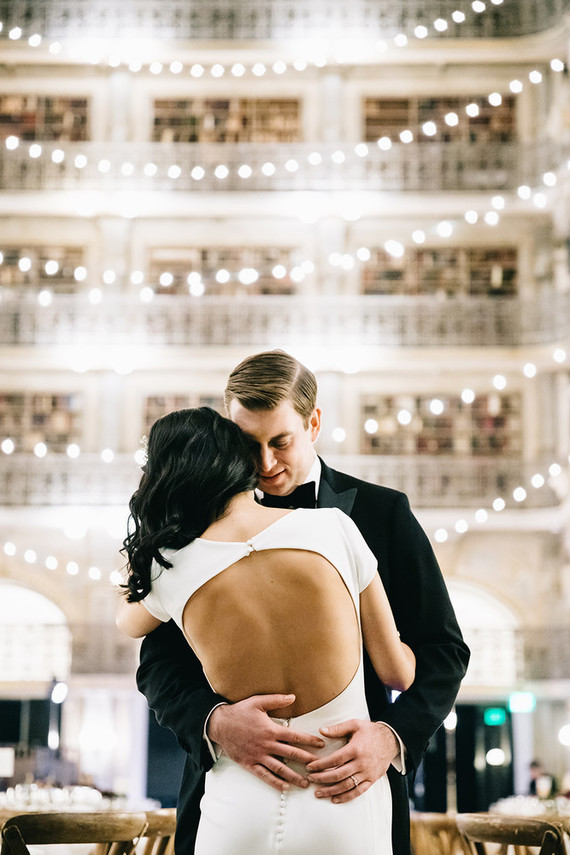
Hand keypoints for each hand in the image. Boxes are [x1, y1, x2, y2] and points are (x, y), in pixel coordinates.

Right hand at [207, 694, 324, 790]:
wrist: (219, 724)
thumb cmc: (240, 711)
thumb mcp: (258, 701)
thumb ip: (276, 700)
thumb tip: (293, 697)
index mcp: (270, 730)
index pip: (295, 736)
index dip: (309, 741)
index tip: (321, 745)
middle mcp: (266, 745)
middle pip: (291, 754)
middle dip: (306, 761)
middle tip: (319, 767)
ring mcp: (258, 756)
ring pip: (279, 768)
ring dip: (293, 776)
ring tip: (305, 783)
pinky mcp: (249, 764)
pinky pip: (263, 775)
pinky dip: (274, 782)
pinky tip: (284, 787)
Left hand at [306, 720, 398, 803]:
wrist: (390, 740)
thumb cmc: (370, 731)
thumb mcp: (354, 724)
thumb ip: (337, 728)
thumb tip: (321, 730)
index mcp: (355, 749)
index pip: (334, 760)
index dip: (320, 765)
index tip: (310, 767)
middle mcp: (361, 763)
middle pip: (338, 774)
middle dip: (322, 778)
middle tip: (310, 780)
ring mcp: (367, 773)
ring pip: (346, 785)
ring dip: (331, 790)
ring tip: (318, 793)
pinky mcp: (371, 780)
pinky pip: (358, 791)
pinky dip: (346, 797)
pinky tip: (335, 799)